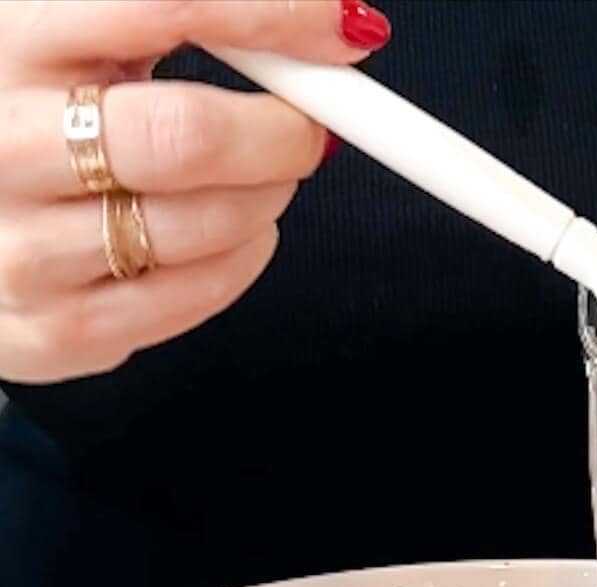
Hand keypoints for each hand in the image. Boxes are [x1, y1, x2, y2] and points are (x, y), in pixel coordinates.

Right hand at [0, 0, 390, 383]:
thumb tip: (333, 19)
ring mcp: (24, 249)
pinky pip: (195, 296)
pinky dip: (242, 259)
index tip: (347, 29)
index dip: (272, 14)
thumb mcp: (76, 33)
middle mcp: (4, 144)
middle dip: (280, 134)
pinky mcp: (58, 329)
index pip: (160, 2)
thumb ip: (177, 11)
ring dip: (265, 199)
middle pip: (188, 137)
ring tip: (261, 178)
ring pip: (204, 226)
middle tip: (307, 131)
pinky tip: (233, 232)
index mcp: (13, 35)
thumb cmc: (41, 111)